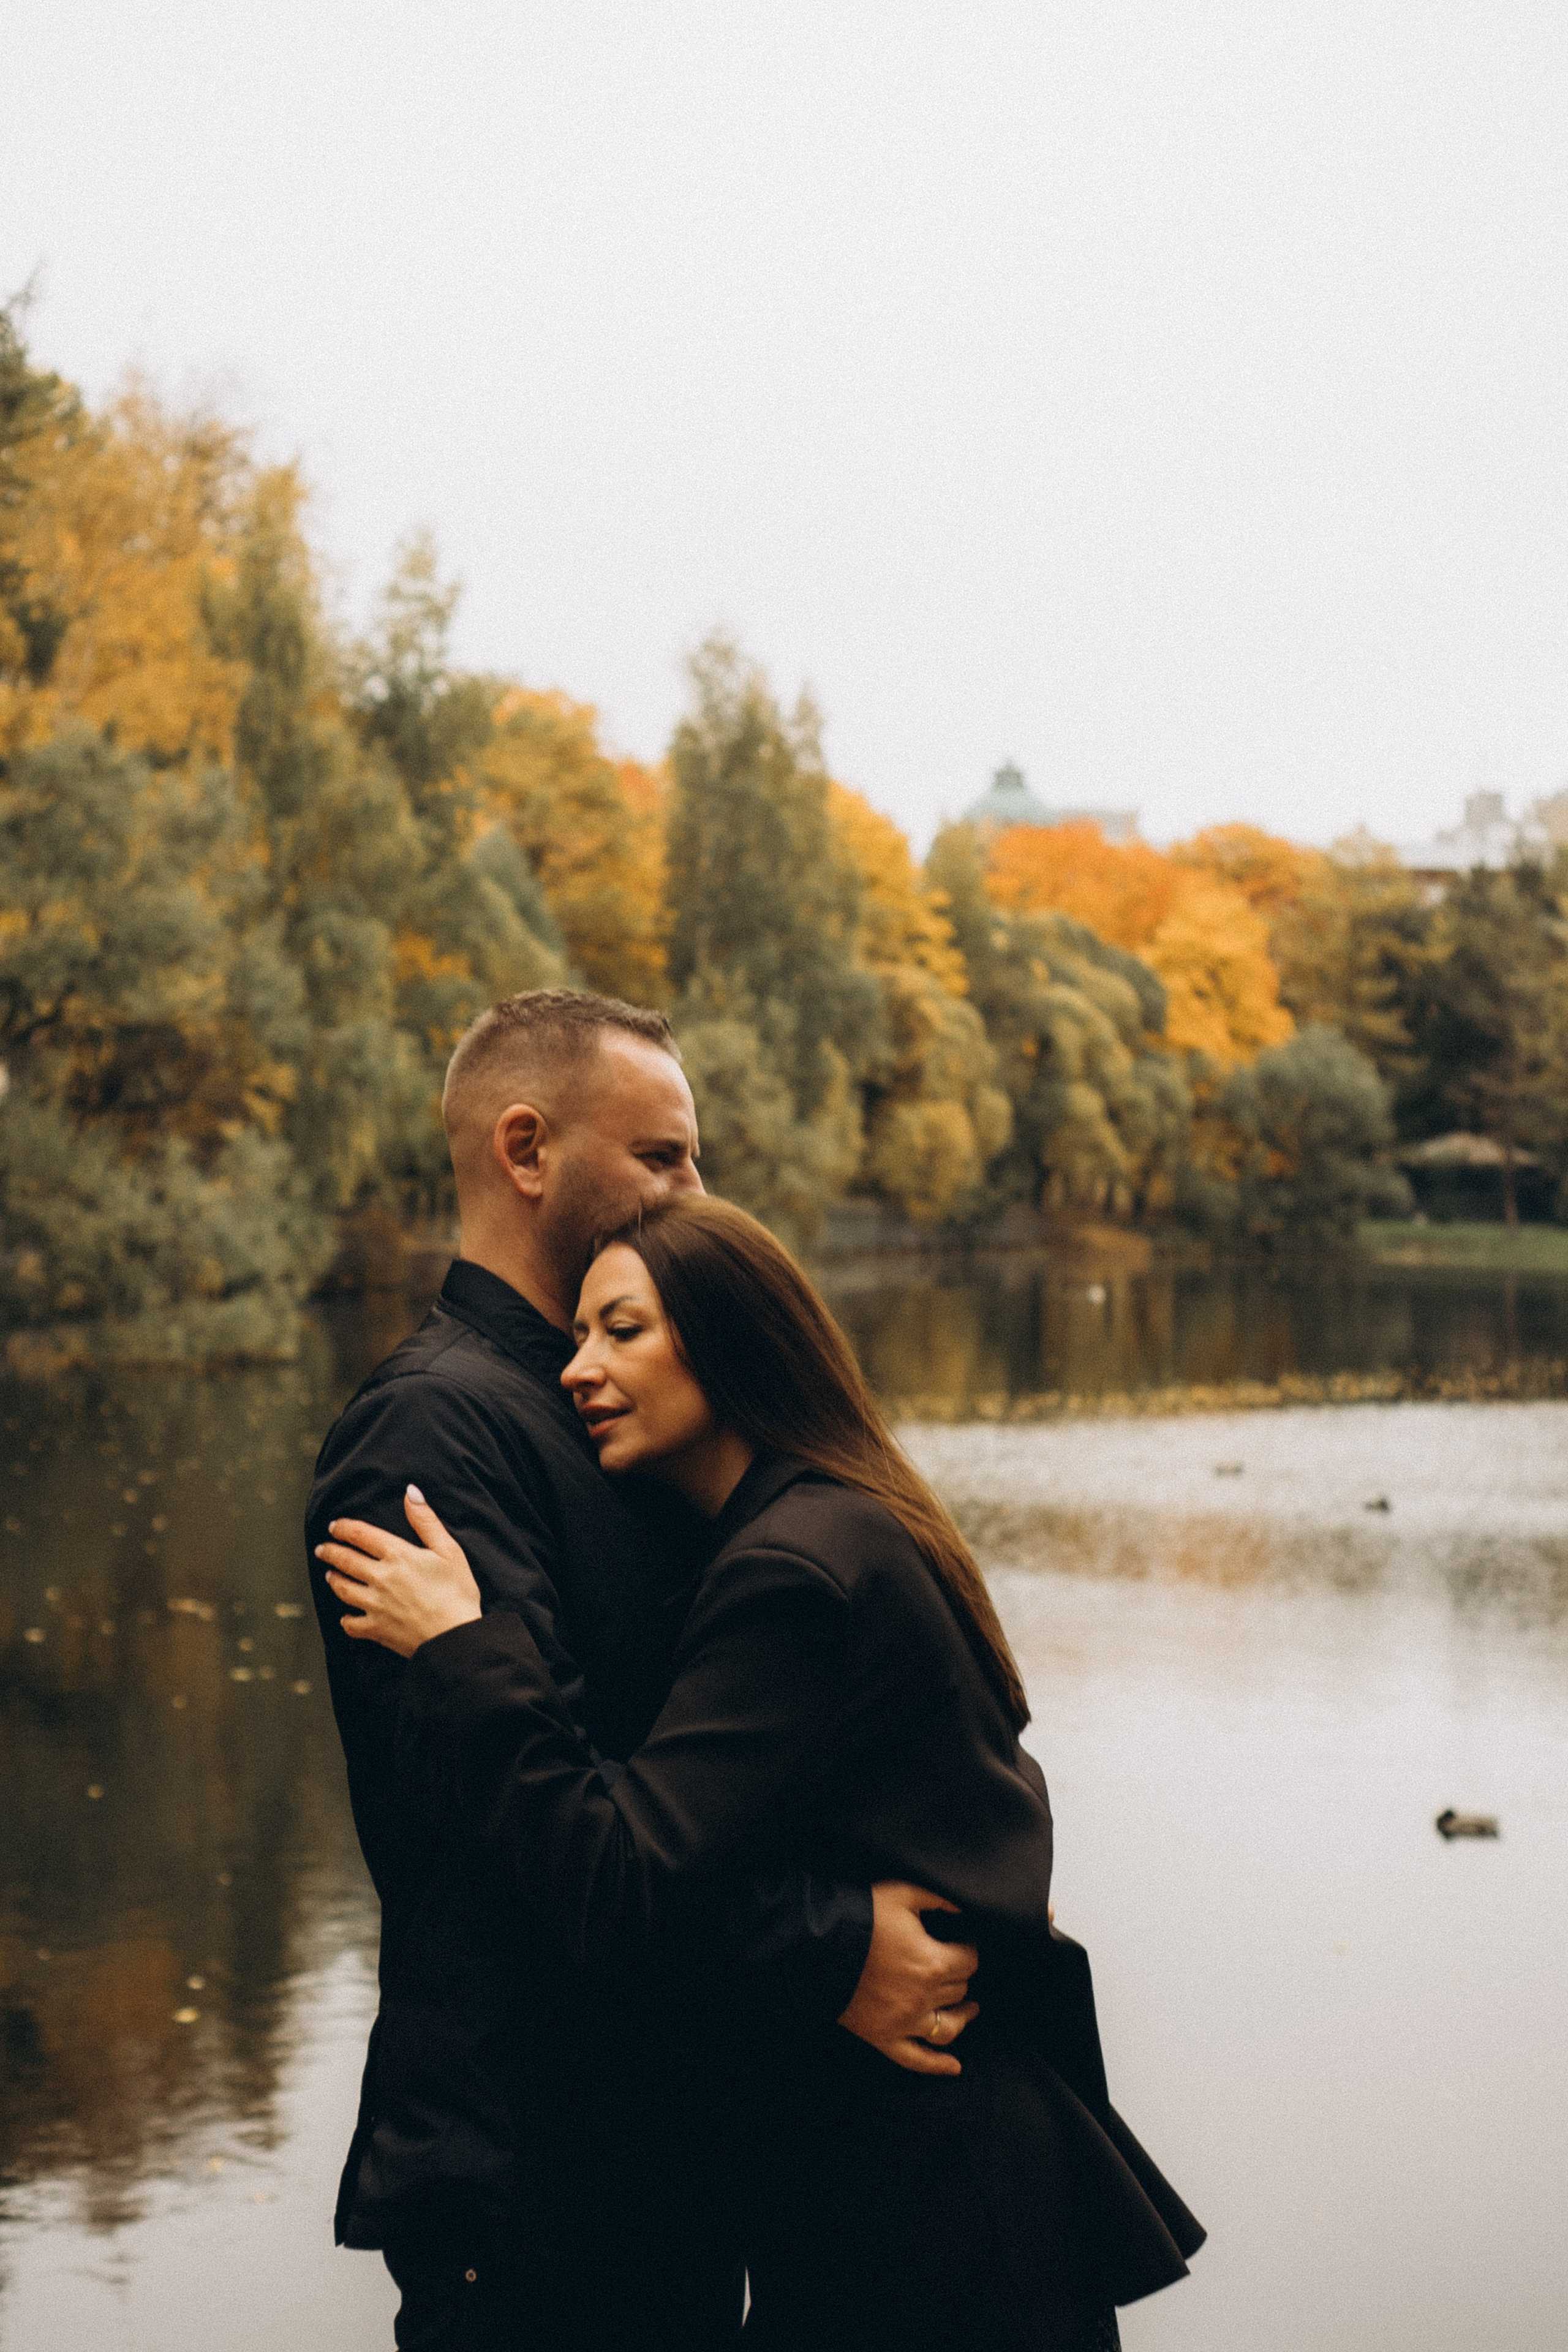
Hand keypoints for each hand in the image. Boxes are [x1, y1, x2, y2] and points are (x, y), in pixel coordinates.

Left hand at [317, 1486, 481, 1658]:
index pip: (361, 1535)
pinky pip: (352, 1624)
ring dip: (334, 1580)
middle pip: (346, 1560)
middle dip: (330, 1552)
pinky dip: (345, 1620)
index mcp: (397, 1555)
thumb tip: (411, 1492)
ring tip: (330, 1575)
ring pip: (343, 1589)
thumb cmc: (457, 1593)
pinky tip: (345, 1617)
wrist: (455, 1636)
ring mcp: (375, 1605)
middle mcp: (380, 1578)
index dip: (344, 1528)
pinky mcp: (377, 1629)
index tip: (334, 1526)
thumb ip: (426, 1520)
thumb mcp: (449, 1550)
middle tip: (321, 1549)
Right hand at [838, 1882, 978, 2077]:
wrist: (820, 1944)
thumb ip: (938, 1899)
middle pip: (959, 1990)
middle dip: (961, 1975)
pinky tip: (954, 2067)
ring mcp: (904, 2022)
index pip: (969, 1961)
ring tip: (969, 2009)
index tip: (965, 1943)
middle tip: (958, 1966)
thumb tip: (963, 1908)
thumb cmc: (862, 1916)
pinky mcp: (884, 2037)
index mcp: (932, 1963)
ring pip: (948, 2027)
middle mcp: (923, 1997)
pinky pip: (916, 2059)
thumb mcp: (903, 1894)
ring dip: (963, 2017)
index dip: (970, 1949)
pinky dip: (937, 2065)